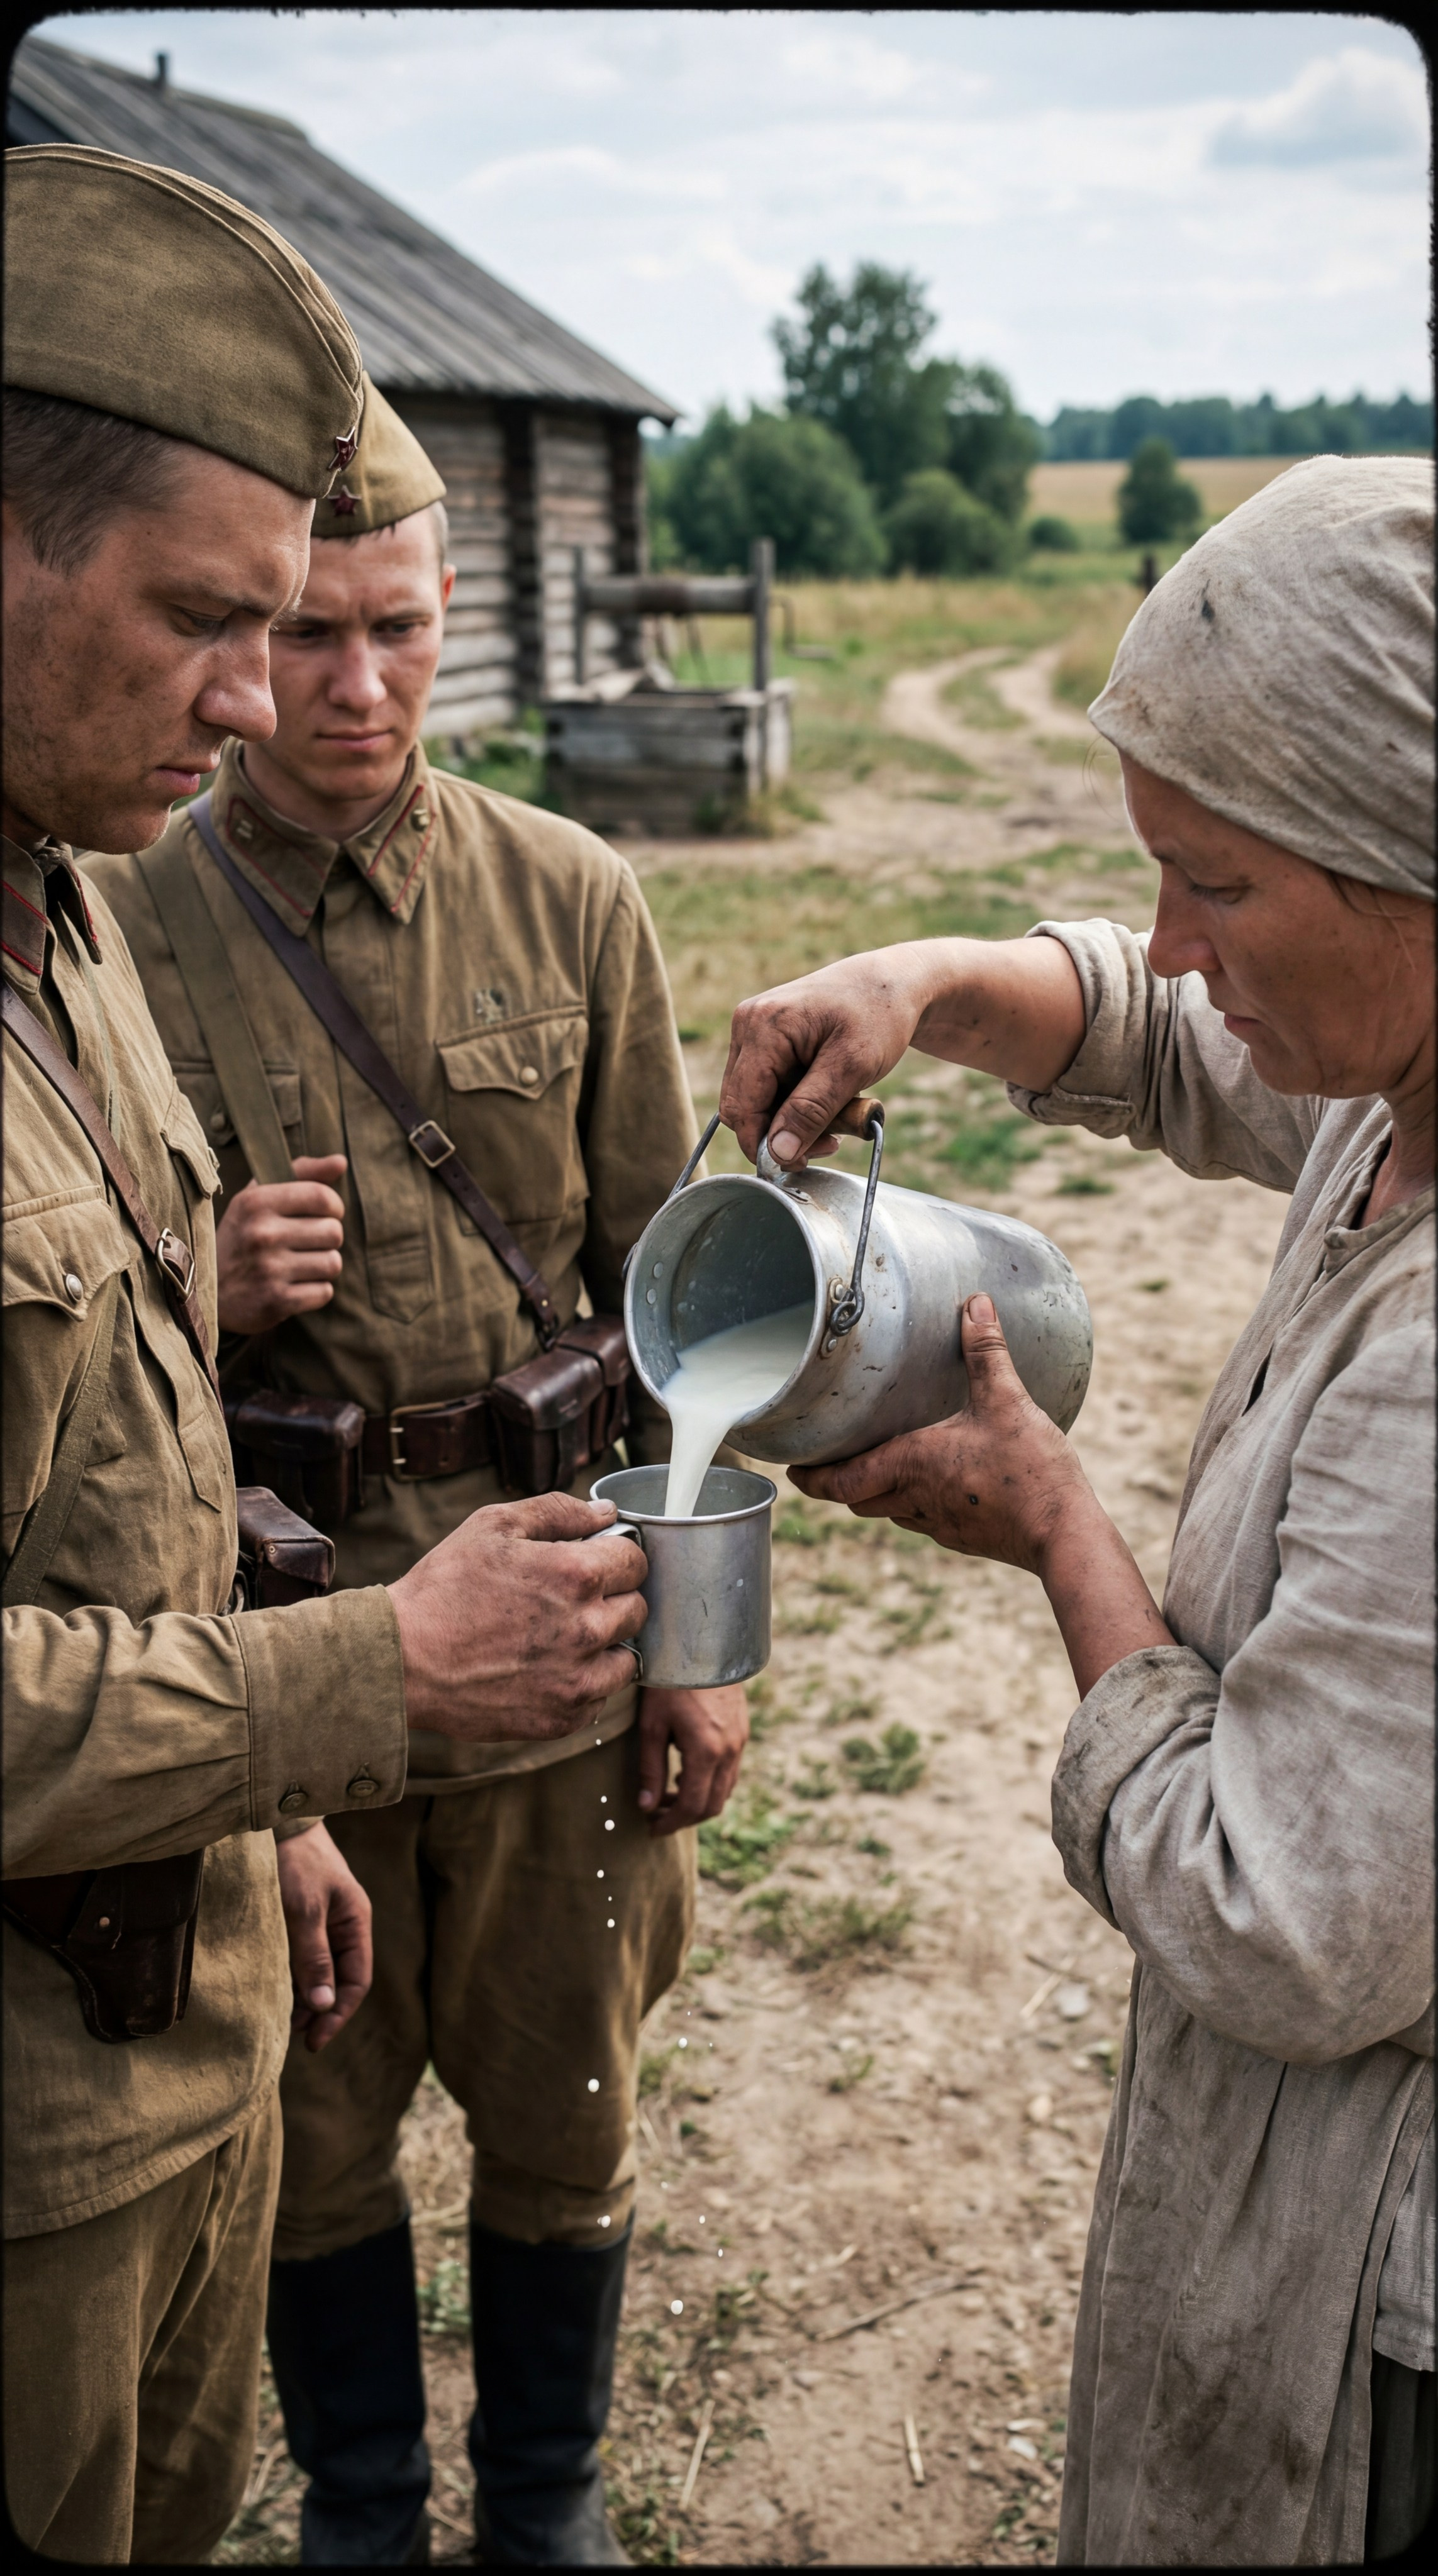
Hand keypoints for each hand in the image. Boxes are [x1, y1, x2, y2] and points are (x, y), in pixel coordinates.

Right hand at [215, 1153, 346, 1333]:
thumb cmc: (242, 1236)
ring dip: (323, 1266)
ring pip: (333, 1263)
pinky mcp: (276, 1301)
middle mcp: (262, 1234)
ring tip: (300, 1265)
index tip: (324, 1214)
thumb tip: (341, 1161)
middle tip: (307, 1244)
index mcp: (256, 1202)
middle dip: (328, 1239)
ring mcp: (269, 1270)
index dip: (334, 1207)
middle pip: (333, 1232)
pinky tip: (294, 1286)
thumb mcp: (259, 1196)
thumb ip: (302, 1173)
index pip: (322, 1197)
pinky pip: (324, 1292)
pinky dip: (315, 1291)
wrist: (205, 1291)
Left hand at [274, 1821, 372, 2052]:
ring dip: (307, 1998)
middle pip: (339, 1980)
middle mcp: (343, 1925)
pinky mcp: (301, 1917)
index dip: (338, 2014)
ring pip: (320, 1971)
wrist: (278, 1818)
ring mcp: (323, 1921)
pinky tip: (278, 1992)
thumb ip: (315, 1957)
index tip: (314, 2040)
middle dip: (321, 2012)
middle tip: (295, 2037)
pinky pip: (304, 1957)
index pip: (356, 1981)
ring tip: (284, 2022)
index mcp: (355, 1922)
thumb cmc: (295, 1862)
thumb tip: (324, 2006)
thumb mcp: (304, 1911)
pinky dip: (295, 1978)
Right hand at [389, 1492, 648, 1741]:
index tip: (594, 1563)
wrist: (402, 1660)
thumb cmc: (444, 1587)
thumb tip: (607, 1511)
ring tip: (561, 1638)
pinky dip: (582, 1684)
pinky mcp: (563, 1718)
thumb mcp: (493, 1526)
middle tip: (570, 1601)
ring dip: (605, 1646)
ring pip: (627, 1659)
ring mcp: (578, 1679)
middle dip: (612, 1599)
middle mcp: (587, 1628)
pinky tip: (546, 1669)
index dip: (616, 1557)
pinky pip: (600, 1698)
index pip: (636, 1561)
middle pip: (638, 1609)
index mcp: (576, 1574)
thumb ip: (557, 1511)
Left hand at [637, 1684, 748, 1835]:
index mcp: (706, 1751)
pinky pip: (730, 1771)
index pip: (692, 1806)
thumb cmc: (671, 1682)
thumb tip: (646, 1806)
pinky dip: (710, 1783)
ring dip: (699, 1801)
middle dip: (685, 1817)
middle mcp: (730, 1751)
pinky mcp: (742, 1732)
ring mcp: (740, 1741)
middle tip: (657, 1817)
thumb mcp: (652, 1725)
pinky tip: (687, 1773)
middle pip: (713, 1804)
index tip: (651, 1829)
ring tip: (669, 1795)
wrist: (704, 1646)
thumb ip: (650, 1769)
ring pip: (725, 1790)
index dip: (671, 1823)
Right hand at [720, 950, 935, 1168]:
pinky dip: (795, 1102)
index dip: (763, 1143)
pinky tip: (826, 1097)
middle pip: (742, 1105)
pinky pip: (766, 1086)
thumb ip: (811, 1110)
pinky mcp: (763, 1038)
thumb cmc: (879, 1015)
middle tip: (832, 1139)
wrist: (893, 983)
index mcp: (764, 1027)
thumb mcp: (852, 1066)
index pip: (741, 1105)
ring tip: (838, 1113)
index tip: (800, 1164)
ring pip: (754, 1099)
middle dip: (782, 1132)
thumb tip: (777, 1153)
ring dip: (792, 1119)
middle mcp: (747, 1024)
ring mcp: (752, 1030)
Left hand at [792, 1293, 1086, 1569]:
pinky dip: (911, 1505)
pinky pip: (921, 1522)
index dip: (809, 1477)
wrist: (1062, 1534)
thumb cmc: (1030, 1471)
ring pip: (887, 1512)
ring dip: (873, 1493)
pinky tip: (931, 1487)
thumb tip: (975, 1304)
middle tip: (825, 1463)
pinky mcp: (962, 1538)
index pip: (838, 1481)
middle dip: (836, 1483)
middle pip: (855, 1499)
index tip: (791, 1468)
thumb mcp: (1006, 1402)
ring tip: (873, 1467)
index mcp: (911, 1464)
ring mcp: (938, 1524)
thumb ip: (986, 1352)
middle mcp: (914, 1499)